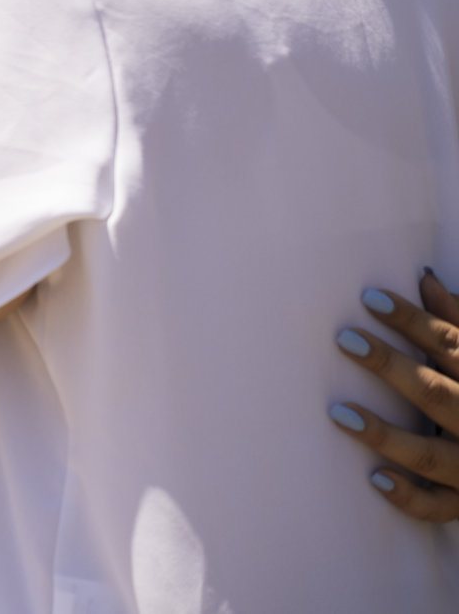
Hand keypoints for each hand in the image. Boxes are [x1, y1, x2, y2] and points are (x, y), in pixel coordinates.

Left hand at [334, 270, 458, 520]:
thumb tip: (426, 280)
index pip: (452, 346)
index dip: (414, 322)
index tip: (369, 298)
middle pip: (438, 395)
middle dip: (393, 368)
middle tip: (345, 339)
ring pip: (431, 455)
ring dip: (386, 435)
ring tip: (339, 413)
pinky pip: (438, 507)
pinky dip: (409, 497)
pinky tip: (375, 478)